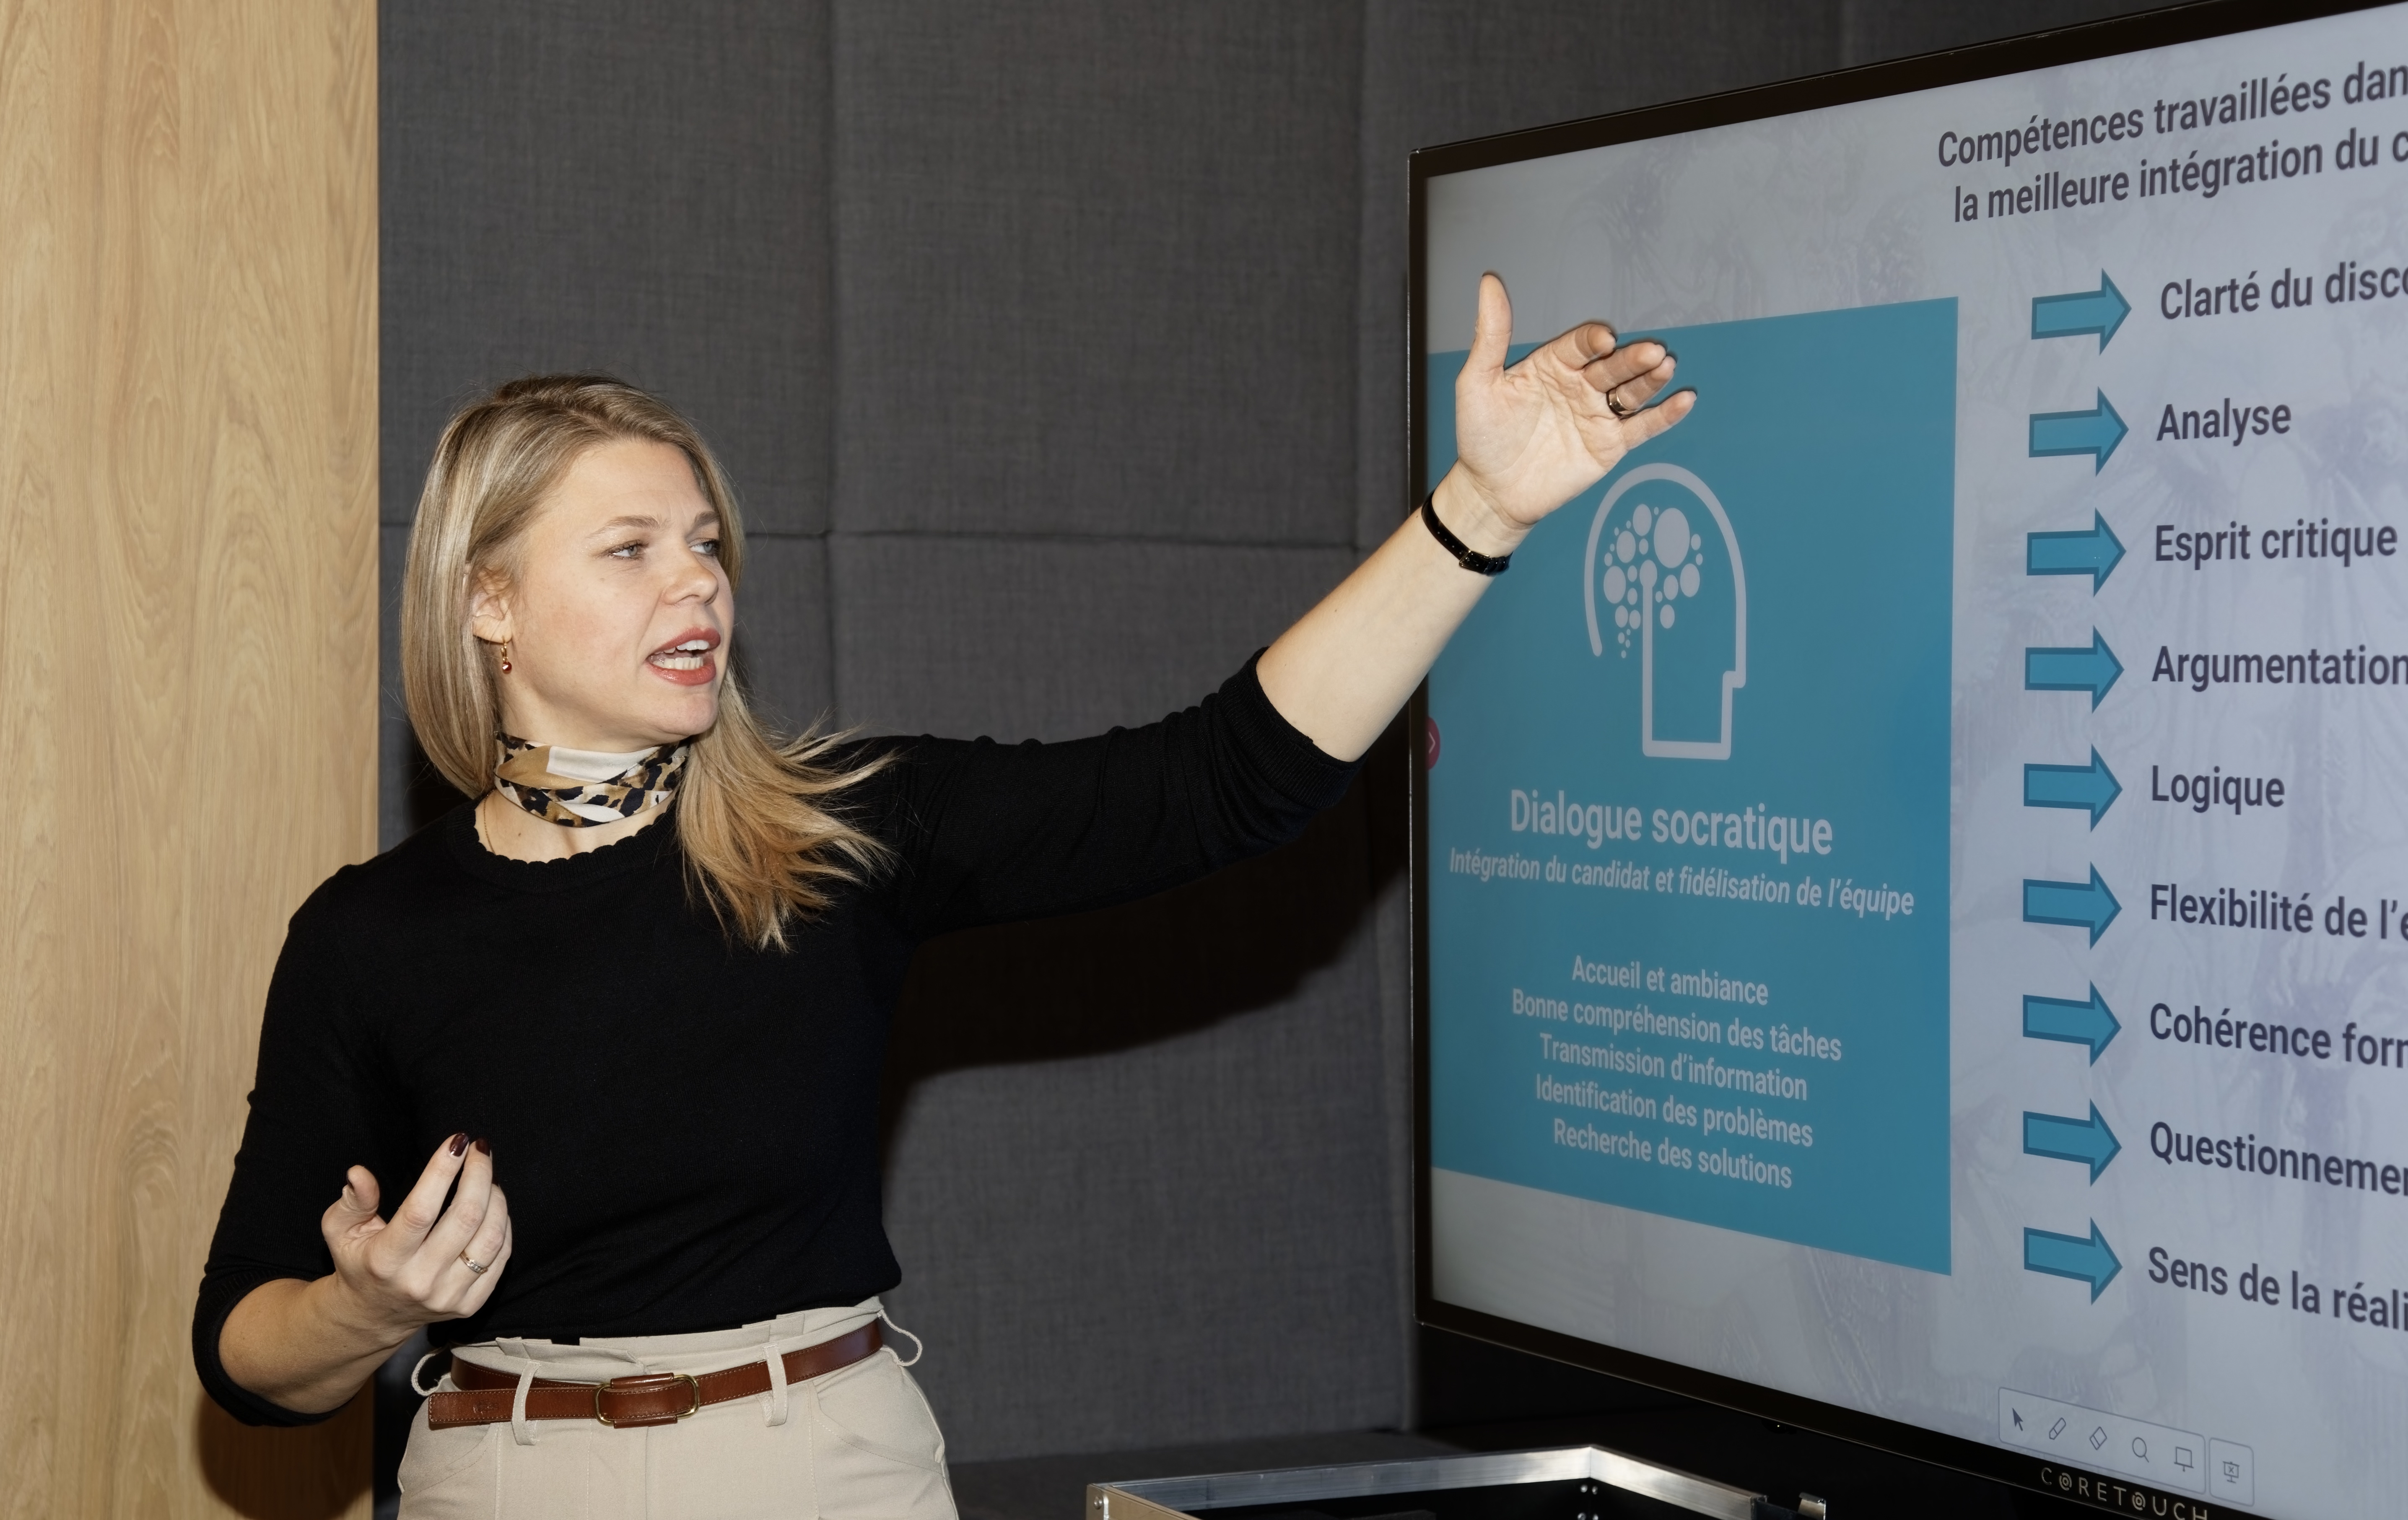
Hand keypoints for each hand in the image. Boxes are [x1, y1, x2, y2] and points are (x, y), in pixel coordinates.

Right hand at [318, 1132, 511, 1342]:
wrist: (372, 1315)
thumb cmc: (358, 1262)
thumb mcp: (339, 1231)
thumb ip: (352, 1202)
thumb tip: (358, 1173)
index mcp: (385, 1261)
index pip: (420, 1211)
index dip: (442, 1171)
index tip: (457, 1141)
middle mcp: (419, 1281)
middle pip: (465, 1219)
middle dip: (479, 1174)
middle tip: (480, 1149)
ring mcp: (448, 1296)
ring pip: (490, 1237)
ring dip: (496, 1197)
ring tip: (487, 1176)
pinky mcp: (469, 1304)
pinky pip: (501, 1258)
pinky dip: (503, 1225)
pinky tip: (494, 1205)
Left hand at [1440, 272, 1694, 551]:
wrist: (1491, 492)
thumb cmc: (1481, 436)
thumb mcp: (1478, 382)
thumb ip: (1491, 335)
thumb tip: (1489, 282)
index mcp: (1552, 364)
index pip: (1579, 345)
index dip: (1592, 341)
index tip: (1604, 339)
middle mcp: (1579, 384)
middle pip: (1613, 365)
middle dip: (1632, 358)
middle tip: (1652, 351)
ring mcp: (1597, 414)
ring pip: (1632, 392)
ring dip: (1651, 379)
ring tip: (1666, 366)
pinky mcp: (1610, 444)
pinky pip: (1642, 427)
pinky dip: (1665, 415)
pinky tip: (1684, 400)